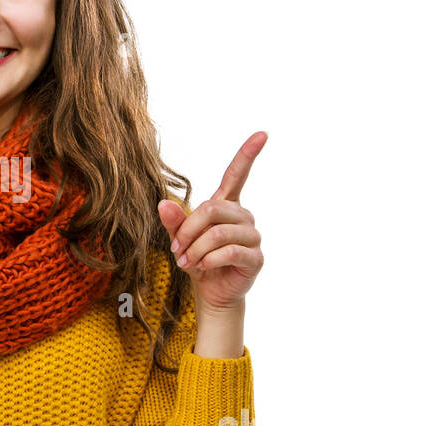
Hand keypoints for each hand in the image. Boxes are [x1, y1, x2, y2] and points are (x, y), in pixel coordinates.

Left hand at [158, 131, 265, 310]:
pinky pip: (230, 251)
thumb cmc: (198, 260)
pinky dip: (210, 260)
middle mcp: (243, 216)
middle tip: (177, 249)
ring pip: (219, 233)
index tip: (262, 134)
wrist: (211, 291)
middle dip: (189, 230)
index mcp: (226, 205)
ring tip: (187, 262)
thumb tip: (163, 203)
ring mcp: (253, 236)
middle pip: (212, 209)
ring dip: (197, 249)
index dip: (248, 154)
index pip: (237, 174)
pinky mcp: (256, 257)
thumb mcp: (180, 239)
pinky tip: (203, 267)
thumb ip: (174, 221)